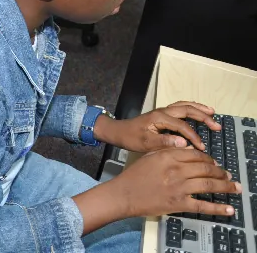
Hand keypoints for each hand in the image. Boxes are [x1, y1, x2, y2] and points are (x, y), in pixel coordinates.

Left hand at [94, 102, 218, 152]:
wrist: (119, 132)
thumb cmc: (131, 138)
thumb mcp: (146, 143)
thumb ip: (164, 142)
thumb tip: (184, 142)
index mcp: (160, 118)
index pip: (182, 126)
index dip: (194, 136)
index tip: (202, 148)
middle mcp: (163, 111)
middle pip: (187, 110)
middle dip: (203, 117)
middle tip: (216, 125)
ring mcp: (163, 111)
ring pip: (184, 105)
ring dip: (199, 108)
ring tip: (212, 112)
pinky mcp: (163, 113)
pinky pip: (180, 107)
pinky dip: (191, 107)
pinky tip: (199, 110)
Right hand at [94, 147, 239, 220]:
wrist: (124, 194)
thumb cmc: (134, 175)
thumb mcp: (150, 157)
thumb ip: (168, 151)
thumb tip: (189, 150)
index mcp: (168, 157)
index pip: (196, 155)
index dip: (209, 159)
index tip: (214, 163)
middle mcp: (176, 171)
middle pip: (206, 169)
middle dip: (220, 172)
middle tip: (228, 175)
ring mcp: (179, 188)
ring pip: (208, 185)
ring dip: (225, 186)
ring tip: (234, 187)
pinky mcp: (179, 204)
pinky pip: (203, 206)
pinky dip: (218, 208)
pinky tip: (228, 208)